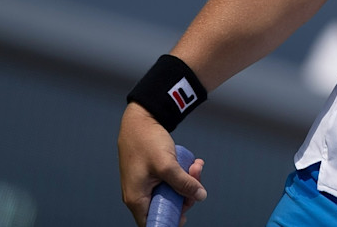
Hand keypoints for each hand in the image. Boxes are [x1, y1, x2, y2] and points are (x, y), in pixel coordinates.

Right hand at [118, 102, 206, 225]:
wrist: (140, 120)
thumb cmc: (146, 141)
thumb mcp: (167, 164)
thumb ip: (183, 183)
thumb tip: (200, 196)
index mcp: (136, 198)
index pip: (153, 223)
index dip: (171, 220)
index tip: (186, 212)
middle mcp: (139, 195)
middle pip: (167, 207)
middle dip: (186, 194)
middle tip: (197, 178)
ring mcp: (146, 185)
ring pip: (172, 192)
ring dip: (187, 181)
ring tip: (196, 166)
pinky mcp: (153, 175)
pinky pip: (171, 181)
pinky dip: (182, 174)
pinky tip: (193, 163)